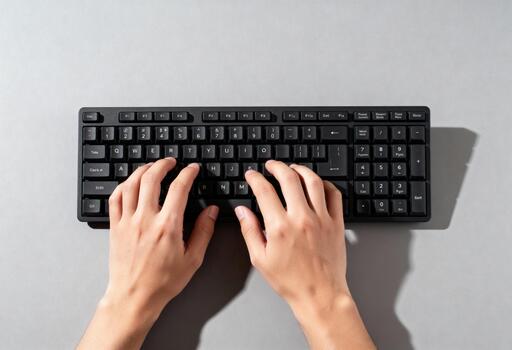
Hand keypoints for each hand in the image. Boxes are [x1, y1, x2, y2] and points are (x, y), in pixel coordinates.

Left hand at [78, 158, 218, 349]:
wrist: (134, 297)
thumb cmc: (163, 282)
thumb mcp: (193, 259)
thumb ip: (203, 231)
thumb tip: (211, 211)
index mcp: (168, 226)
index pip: (179, 188)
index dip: (187, 173)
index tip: (192, 169)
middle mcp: (146, 220)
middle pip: (152, 179)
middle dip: (163, 164)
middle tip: (171, 161)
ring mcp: (127, 222)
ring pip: (131, 184)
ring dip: (142, 170)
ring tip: (151, 167)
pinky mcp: (115, 227)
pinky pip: (115, 199)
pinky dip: (123, 185)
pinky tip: (130, 183)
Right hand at [235, 160, 374, 349]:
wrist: (319, 294)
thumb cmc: (291, 281)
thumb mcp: (260, 259)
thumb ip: (250, 231)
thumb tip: (242, 211)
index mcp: (279, 227)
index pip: (264, 191)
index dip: (255, 178)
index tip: (252, 175)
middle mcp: (301, 218)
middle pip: (289, 178)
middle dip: (276, 166)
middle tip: (271, 165)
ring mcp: (321, 219)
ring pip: (312, 181)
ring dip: (301, 169)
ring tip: (293, 168)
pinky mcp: (336, 223)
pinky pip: (334, 194)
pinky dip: (325, 183)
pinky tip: (317, 183)